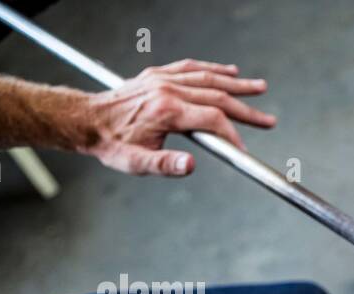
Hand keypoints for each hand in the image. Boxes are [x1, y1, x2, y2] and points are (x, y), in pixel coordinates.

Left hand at [80, 59, 275, 175]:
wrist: (85, 120)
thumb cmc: (111, 143)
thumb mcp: (136, 162)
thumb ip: (165, 164)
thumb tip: (190, 165)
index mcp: (165, 111)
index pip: (212, 118)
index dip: (232, 134)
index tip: (243, 149)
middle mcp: (167, 90)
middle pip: (217, 96)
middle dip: (247, 109)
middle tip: (268, 120)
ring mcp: (163, 79)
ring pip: (208, 78)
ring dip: (237, 84)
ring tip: (259, 88)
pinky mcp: (158, 75)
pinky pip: (191, 68)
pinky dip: (213, 69)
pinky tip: (229, 70)